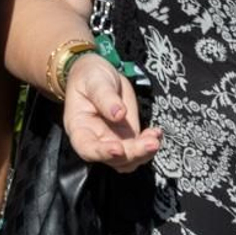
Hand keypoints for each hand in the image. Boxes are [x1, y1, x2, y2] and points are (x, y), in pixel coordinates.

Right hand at [61, 52, 161, 171]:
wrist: (99, 74)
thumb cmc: (90, 77)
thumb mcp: (95, 81)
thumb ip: (105, 97)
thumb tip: (119, 114)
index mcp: (79, 127)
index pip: (86, 148)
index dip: (101, 153)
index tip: (118, 149)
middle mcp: (95, 139)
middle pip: (113, 158)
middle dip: (133, 153)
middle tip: (151, 143)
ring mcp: (112, 140)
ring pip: (128, 160)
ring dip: (144, 154)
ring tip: (154, 137)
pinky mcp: (127, 138)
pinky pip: (140, 150)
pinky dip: (150, 145)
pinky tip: (156, 132)